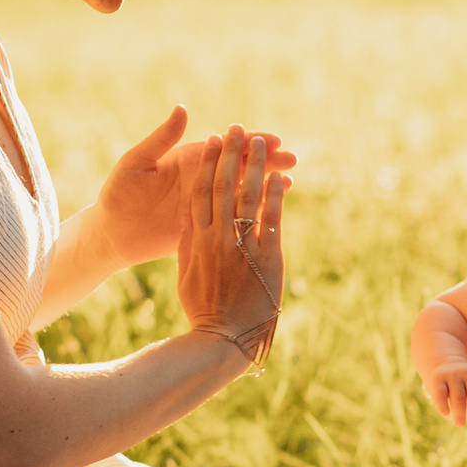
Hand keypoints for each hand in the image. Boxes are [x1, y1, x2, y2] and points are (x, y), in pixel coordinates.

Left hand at [96, 107, 297, 267]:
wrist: (111, 231)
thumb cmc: (119, 193)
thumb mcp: (137, 163)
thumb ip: (162, 139)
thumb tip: (183, 108)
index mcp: (190, 159)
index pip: (225, 147)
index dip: (249, 142)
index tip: (273, 139)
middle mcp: (203, 179)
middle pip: (241, 166)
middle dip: (266, 161)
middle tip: (292, 159)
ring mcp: (207, 203)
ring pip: (242, 191)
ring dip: (266, 185)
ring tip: (291, 181)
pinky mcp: (206, 227)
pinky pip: (234, 218)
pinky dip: (254, 213)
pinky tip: (272, 211)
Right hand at [176, 126, 289, 360]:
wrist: (224, 337)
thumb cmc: (204, 308)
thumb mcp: (185, 273)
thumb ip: (187, 243)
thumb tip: (188, 218)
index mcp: (197, 239)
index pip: (200, 192)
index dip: (206, 164)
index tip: (210, 140)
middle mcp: (218, 237)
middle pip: (224, 186)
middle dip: (230, 154)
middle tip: (236, 128)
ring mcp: (243, 245)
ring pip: (249, 196)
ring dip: (256, 166)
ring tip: (261, 142)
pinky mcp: (267, 256)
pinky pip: (272, 218)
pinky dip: (276, 195)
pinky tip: (281, 176)